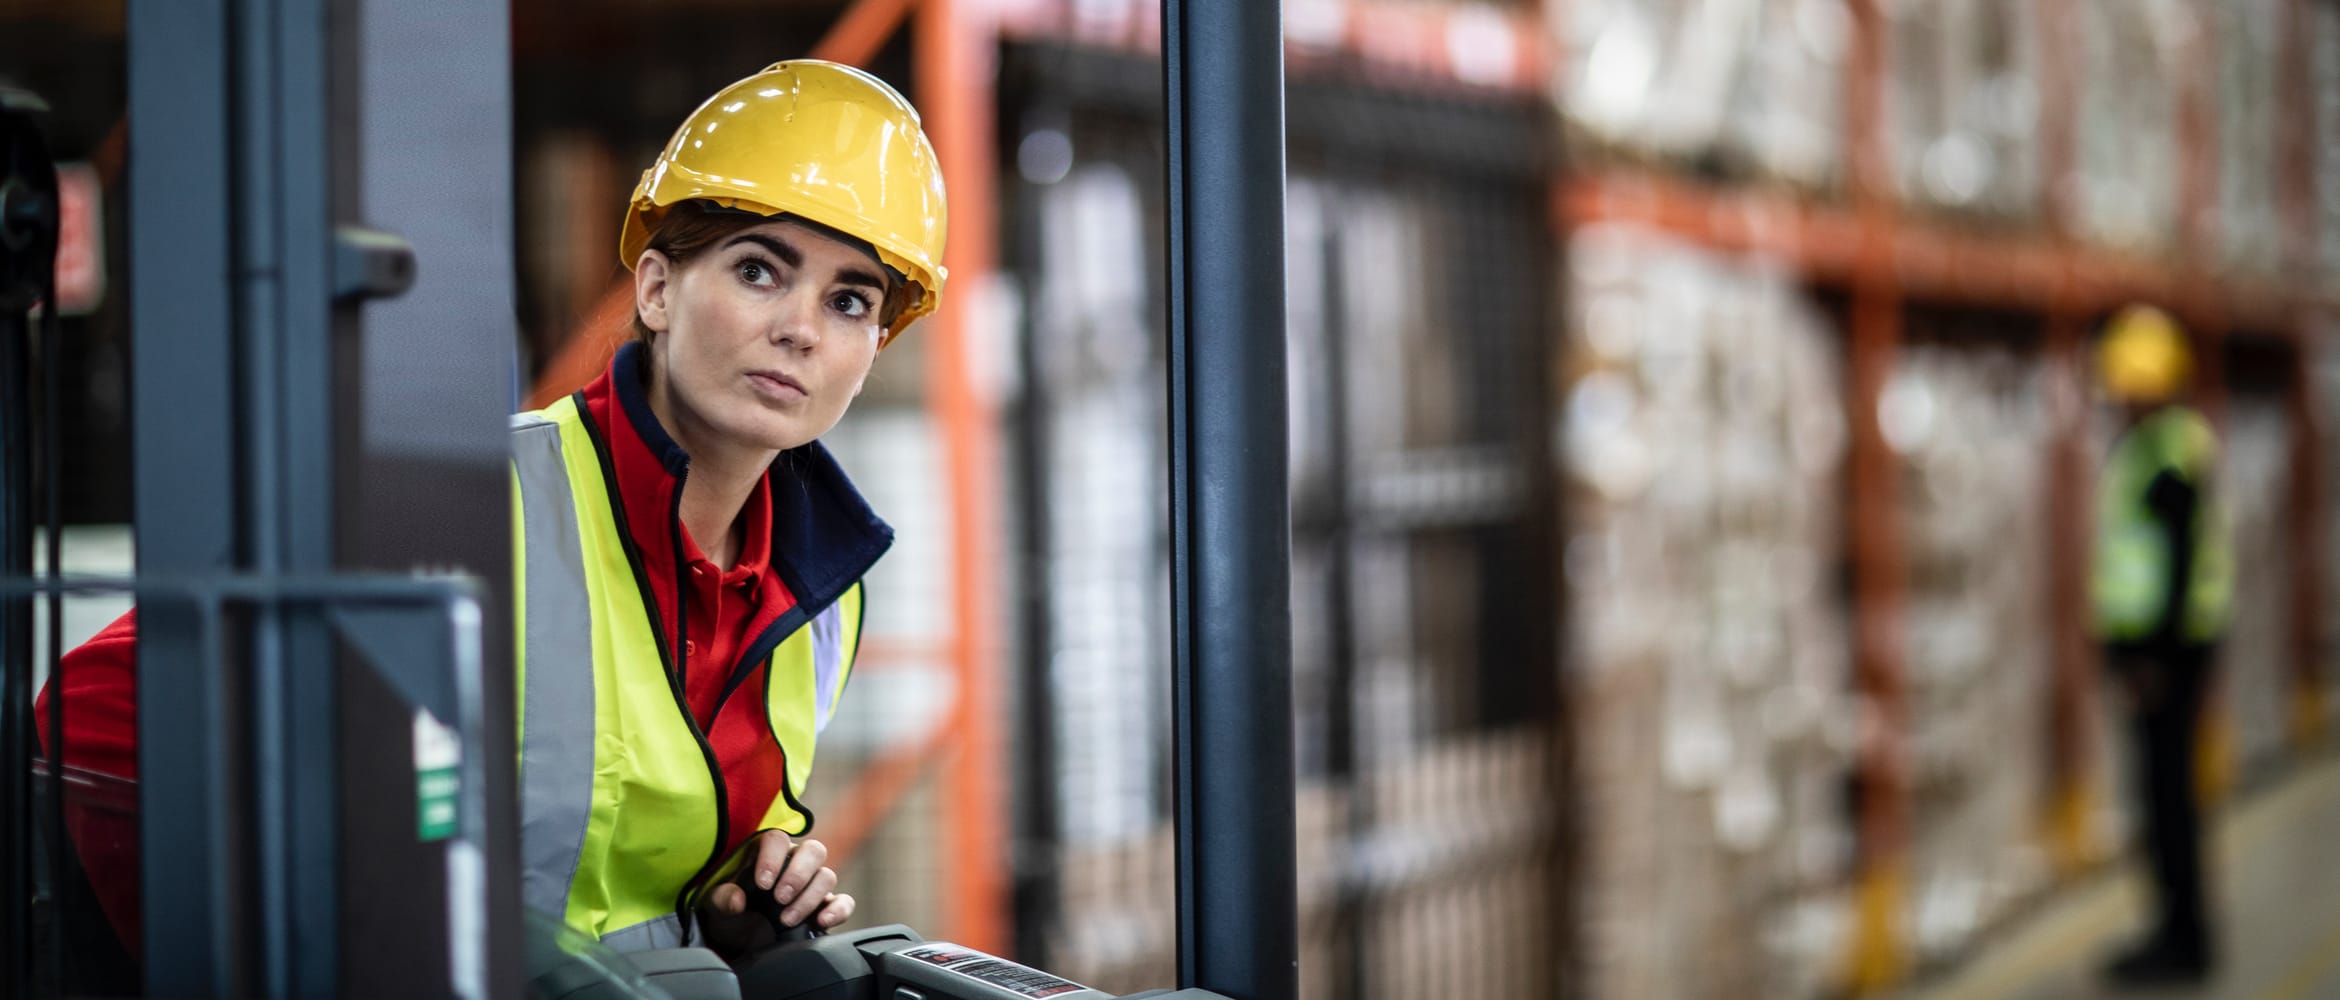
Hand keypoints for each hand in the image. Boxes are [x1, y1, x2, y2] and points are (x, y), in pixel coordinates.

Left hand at [697, 831, 855, 956]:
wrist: (740, 941)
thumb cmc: (729, 915)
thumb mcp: (717, 908)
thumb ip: (722, 899)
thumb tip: (736, 899)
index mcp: (767, 853)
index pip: (777, 840)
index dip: (773, 858)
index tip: (763, 884)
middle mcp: (794, 862)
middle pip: (813, 850)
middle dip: (798, 874)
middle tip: (780, 898)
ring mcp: (812, 884)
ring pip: (827, 876)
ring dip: (809, 898)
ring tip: (787, 920)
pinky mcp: (825, 906)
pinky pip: (843, 901)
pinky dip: (838, 910)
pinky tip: (822, 921)